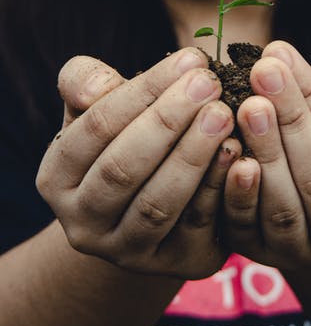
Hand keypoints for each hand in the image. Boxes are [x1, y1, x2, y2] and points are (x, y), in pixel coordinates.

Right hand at [36, 48, 239, 277]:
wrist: (153, 201)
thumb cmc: (126, 135)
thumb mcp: (99, 106)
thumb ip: (86, 82)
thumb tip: (94, 89)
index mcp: (57, 177)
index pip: (97, 127)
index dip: (144, 91)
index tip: (190, 60)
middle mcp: (83, 223)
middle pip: (123, 169)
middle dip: (168, 121)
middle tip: (210, 83)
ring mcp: (126, 252)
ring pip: (158, 204)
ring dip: (193, 155)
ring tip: (224, 114)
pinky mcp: (175, 265)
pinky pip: (196, 226)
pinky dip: (217, 186)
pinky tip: (238, 151)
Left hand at [222, 41, 310, 270]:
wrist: (310, 204)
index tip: (283, 53)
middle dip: (290, 118)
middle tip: (262, 71)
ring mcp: (302, 254)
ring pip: (284, 206)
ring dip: (265, 151)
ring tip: (245, 105)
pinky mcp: (260, 256)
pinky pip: (246, 228)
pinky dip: (237, 192)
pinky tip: (229, 152)